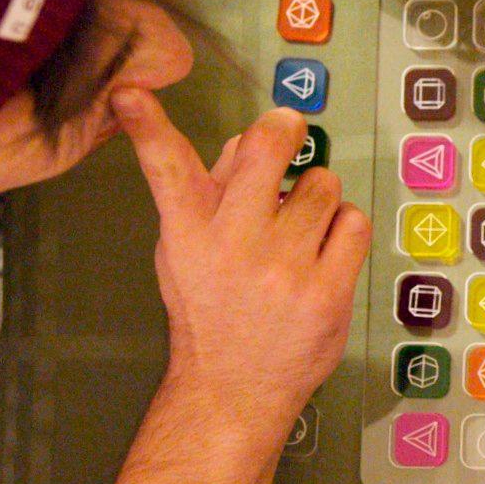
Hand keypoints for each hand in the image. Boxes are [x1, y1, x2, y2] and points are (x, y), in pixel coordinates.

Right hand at [112, 89, 371, 432]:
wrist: (232, 390)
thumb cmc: (210, 313)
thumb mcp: (187, 253)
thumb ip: (210, 194)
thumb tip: (248, 144)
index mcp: (189, 233)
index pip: (165, 167)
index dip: (146, 124)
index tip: (130, 93)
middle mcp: (233, 245)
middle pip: (269, 147)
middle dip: (285, 131)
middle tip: (288, 134)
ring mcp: (284, 269)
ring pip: (323, 182)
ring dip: (318, 198)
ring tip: (300, 232)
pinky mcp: (327, 292)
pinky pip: (354, 221)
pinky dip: (344, 230)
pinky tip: (324, 254)